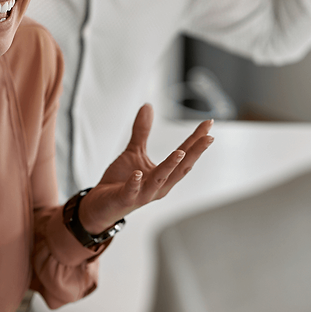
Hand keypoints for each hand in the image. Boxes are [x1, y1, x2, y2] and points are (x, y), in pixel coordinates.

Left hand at [77, 104, 213, 234]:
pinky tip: (137, 173)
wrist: (102, 205)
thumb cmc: (121, 182)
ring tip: (180, 151)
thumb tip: (148, 106)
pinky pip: (132, 191)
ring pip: (160, 179)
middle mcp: (159, 186)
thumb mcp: (134, 152)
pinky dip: (135, 182)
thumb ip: (142, 132)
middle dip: (195, 152)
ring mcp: (144, 194)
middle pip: (181, 168)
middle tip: (208, 137)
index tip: (208, 123)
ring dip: (170, 166)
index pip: (184, 155)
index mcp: (164, 176)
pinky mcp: (126, 198)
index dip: (196, 140)